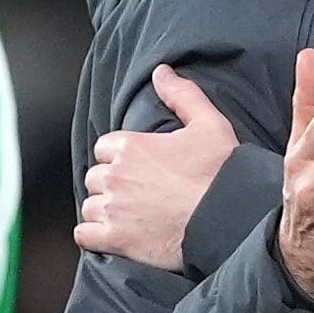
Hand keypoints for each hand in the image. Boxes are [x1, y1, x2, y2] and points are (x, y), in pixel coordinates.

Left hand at [75, 65, 238, 271]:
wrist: (229, 219)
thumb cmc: (221, 173)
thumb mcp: (209, 124)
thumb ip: (181, 95)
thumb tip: (161, 73)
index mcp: (131, 147)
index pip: (104, 148)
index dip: (119, 157)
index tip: (137, 168)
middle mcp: (116, 176)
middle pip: (95, 177)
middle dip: (111, 184)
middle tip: (135, 193)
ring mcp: (113, 209)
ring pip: (90, 206)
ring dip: (103, 210)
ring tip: (127, 216)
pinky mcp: (116, 239)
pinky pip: (84, 235)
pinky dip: (93, 236)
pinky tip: (111, 235)